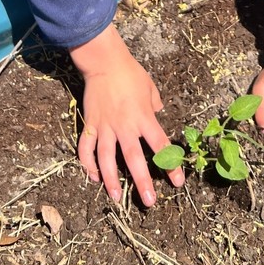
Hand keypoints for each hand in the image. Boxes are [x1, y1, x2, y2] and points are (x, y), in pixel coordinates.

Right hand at [71, 26, 183, 205]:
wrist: (104, 62)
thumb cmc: (130, 72)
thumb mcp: (150, 87)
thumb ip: (154, 104)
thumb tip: (157, 113)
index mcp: (143, 117)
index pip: (160, 145)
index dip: (170, 165)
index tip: (177, 182)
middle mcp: (125, 125)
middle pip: (134, 159)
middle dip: (142, 182)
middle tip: (149, 202)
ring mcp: (105, 126)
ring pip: (106, 159)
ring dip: (111, 180)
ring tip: (115, 198)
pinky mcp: (90, 124)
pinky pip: (86, 148)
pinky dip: (88, 164)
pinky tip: (94, 177)